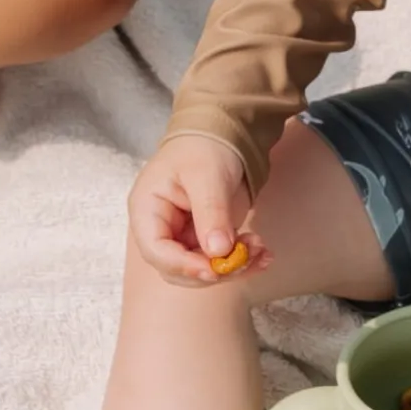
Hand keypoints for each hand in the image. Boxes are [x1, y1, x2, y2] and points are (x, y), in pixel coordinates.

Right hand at [128, 134, 268, 286]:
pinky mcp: (202, 241)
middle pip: (178, 269)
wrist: (220, 138)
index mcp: (147, 209)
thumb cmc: (204, 148)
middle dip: (214, 270)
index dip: (183, 266)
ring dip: (232, 268)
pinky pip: (218, 263)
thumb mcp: (207, 175)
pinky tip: (263, 254)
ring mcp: (181, 237)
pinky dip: (242, 262)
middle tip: (247, 256)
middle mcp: (160, 229)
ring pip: (201, 271)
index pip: (156, 250)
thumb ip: (211, 212)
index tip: (215, 269)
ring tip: (260, 249)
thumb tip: (218, 252)